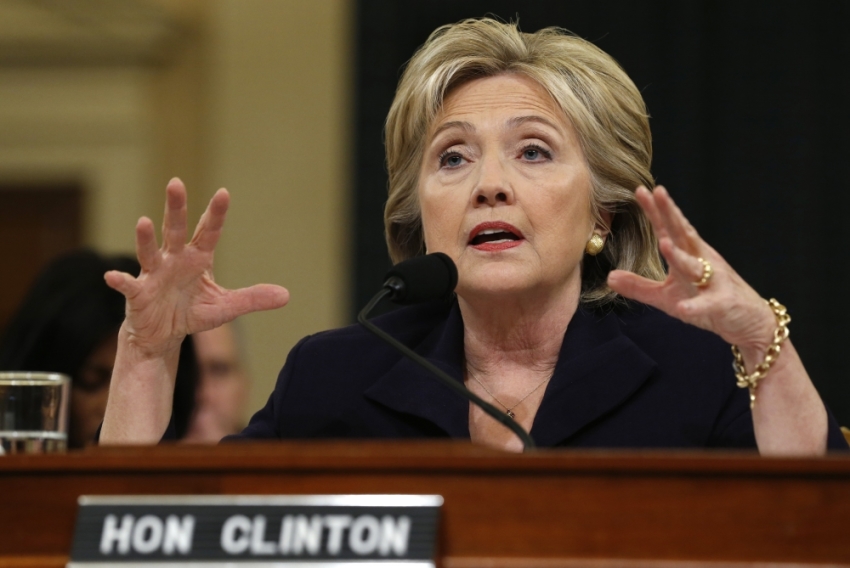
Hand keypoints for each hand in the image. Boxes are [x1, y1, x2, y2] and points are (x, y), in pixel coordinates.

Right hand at [104, 178, 289, 356]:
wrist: (162, 336)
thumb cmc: (191, 313)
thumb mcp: (226, 307)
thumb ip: (253, 298)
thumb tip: (286, 296)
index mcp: (197, 259)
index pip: (209, 231)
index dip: (216, 213)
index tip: (223, 193)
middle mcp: (174, 260)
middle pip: (175, 229)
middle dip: (176, 208)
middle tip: (176, 182)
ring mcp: (154, 275)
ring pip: (150, 252)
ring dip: (146, 238)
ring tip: (144, 221)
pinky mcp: (138, 294)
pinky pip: (129, 286)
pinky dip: (121, 281)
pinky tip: (112, 277)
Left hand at [607, 186, 773, 350]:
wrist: (748, 322)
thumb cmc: (707, 303)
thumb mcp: (666, 296)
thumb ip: (639, 286)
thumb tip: (609, 277)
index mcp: (689, 255)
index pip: (668, 229)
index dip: (655, 211)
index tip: (640, 191)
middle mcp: (702, 262)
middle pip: (683, 235)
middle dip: (670, 215)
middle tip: (657, 192)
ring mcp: (714, 281)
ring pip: (695, 266)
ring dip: (680, 256)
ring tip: (664, 244)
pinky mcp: (722, 304)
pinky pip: (707, 304)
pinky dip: (696, 306)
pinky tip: (684, 308)